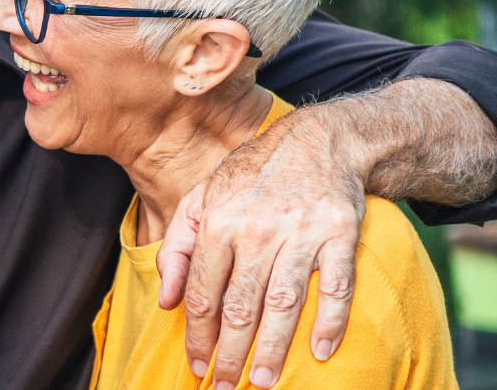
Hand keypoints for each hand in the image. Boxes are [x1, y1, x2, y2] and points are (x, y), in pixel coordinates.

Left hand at [156, 110, 363, 388]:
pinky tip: (319, 352)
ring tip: (261, 381)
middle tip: (225, 387)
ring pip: (283, 303)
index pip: (202, 293)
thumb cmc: (250, 176)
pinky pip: (336, 286)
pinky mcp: (340, 235)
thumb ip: (177, 248)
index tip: (197, 365)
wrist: (318, 141)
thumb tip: (165, 301)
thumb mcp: (200, 199)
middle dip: (230, 354)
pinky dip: (330, 321)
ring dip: (272, 348)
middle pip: (240, 306)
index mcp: (218, 224)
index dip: (198, 335)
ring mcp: (301, 234)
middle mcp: (257, 231)